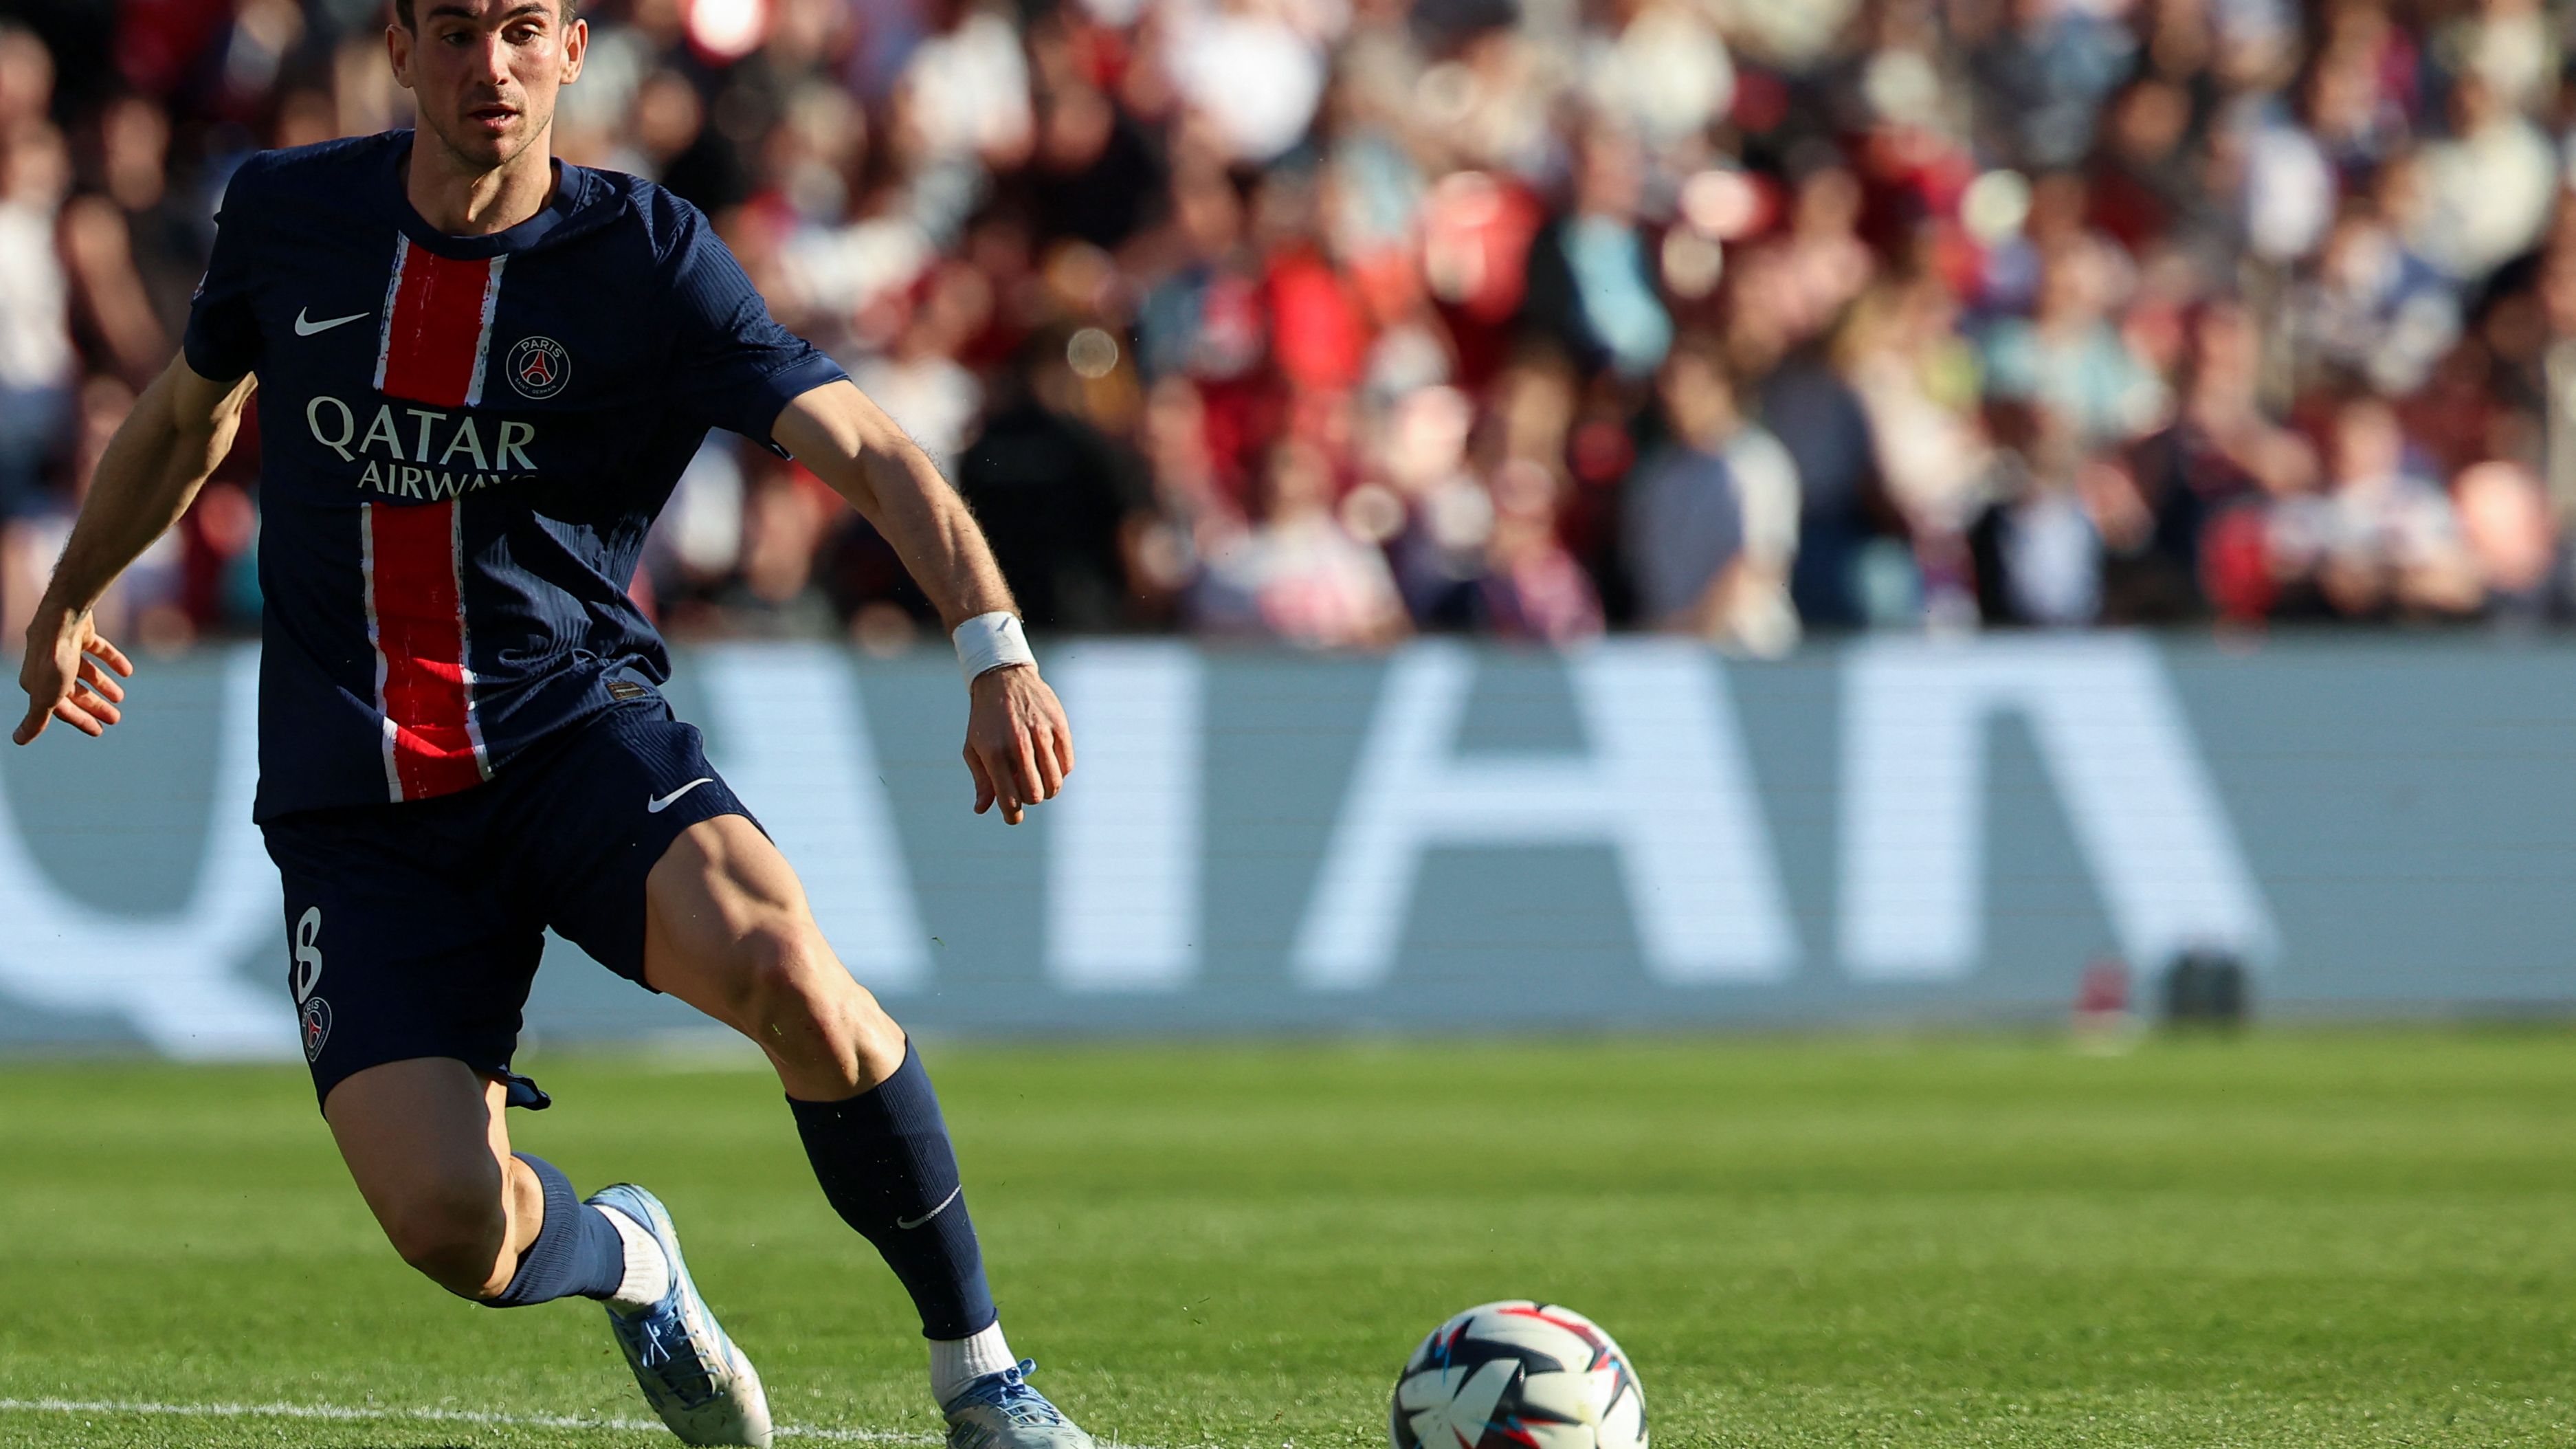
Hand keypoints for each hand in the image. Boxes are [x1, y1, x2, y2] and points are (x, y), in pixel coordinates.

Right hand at [14, 604, 132, 744]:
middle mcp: (48, 665)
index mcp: (37, 682)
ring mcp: (65, 648)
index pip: (60, 707)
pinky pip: (98, 649)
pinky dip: (112, 660)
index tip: (99, 731)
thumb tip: (18, 740)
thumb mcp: (46, 696)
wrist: (64, 618)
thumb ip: (36, 719)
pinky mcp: (81, 633)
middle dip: (94, 706)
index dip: (80, 720)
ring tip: (120, 697)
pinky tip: (127, 671)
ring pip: (86, 671)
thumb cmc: (54, 659)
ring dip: (103, 684)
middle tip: (115, 718)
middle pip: (74, 690)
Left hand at [962, 664, 1072, 824]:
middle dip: (1030, 800)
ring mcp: (1041, 734)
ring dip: (1047, 789)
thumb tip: (982, 809)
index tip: (1013, 817)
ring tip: (1038, 779)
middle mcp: (1018, 744)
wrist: (1003, 678)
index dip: (1012, 816)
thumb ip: (981, 780)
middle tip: (1024, 790)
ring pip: (1054, 782)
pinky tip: (1049, 764)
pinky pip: (1067, 764)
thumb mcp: (974, 748)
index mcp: (993, 752)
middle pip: (1035, 794)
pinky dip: (1060, 772)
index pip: (1009, 799)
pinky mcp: (1059, 726)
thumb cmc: (986, 720)